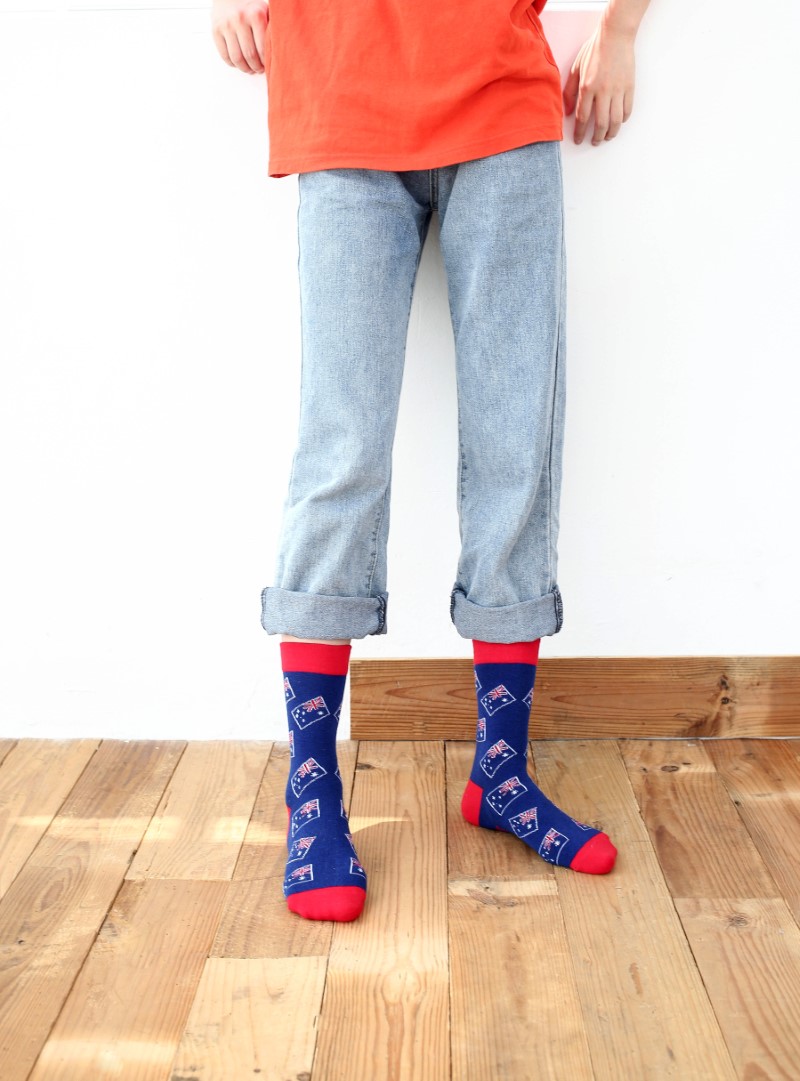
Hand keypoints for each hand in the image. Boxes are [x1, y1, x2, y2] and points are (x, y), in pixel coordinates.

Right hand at [211, 0, 268, 74]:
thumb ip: (270, 29)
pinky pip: (224, 55)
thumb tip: (278, 53)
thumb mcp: (264, 12)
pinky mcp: (215, 30)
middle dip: (256, 67)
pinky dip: (232, 64)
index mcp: (256, 14)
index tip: (267, 66)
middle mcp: (240, 19)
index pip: (263, 49)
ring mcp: (226, 25)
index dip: (265, 62)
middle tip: (259, 69)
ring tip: (249, 69)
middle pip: (250, 55)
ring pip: (236, 58)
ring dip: (244, 68)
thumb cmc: (250, 6)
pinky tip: (238, 63)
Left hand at [562, 20, 634, 145]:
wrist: (615, 35)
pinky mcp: (630, 86)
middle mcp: (603, 91)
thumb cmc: (594, 50)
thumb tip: (567, 113)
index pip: (582, 118)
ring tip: (607, 137)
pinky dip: (622, 120)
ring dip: (611, 133)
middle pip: (600, 124)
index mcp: (587, 87)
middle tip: (594, 142)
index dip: (580, 133)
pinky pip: (627, 110)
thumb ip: (569, 91)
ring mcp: (618, 89)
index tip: (578, 140)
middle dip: (597, 138)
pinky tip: (618, 123)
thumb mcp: (575, 69)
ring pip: (615, 121)